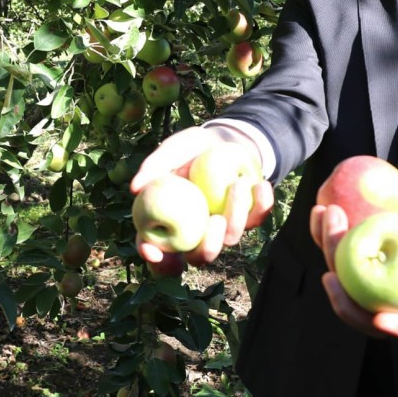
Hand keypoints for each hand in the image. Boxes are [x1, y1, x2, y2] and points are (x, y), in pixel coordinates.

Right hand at [130, 126, 273, 265]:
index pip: (158, 250)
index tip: (153, 252)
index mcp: (172, 221)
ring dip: (237, 215)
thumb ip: (154, 166)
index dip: (155, 257)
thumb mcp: (172, 151)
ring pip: (231, 238)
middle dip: (208, 248)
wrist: (224, 139)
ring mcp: (224, 228)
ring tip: (237, 184)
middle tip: (215, 221)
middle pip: (199, 257)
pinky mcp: (250, 217)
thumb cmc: (190, 149)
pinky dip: (263, 204)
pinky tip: (261, 184)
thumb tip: (135, 188)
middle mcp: (197, 232)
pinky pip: (258, 218)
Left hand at [309, 182, 397, 338]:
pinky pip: (332, 250)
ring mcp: (367, 278)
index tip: (380, 318)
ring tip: (331, 217)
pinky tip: (319, 212)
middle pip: (366, 310)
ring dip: (330, 250)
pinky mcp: (349, 256)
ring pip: (342, 278)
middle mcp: (393, 296)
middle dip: (343, 298)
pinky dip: (322, 232)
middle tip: (331, 275)